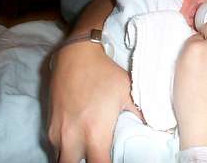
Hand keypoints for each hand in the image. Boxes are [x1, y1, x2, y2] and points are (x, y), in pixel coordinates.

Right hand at [48, 42, 140, 162]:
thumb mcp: (127, 91)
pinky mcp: (49, 121)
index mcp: (95, 132)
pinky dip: (64, 146)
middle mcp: (72, 136)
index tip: (111, 159)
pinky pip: (53, 143)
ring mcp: (57, 129)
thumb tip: (157, 126)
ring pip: (60, 157)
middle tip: (95, 155)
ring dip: (73, 156)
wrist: (76, 54)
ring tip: (85, 147)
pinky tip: (75, 136)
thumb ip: (140, 113)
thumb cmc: (104, 72)